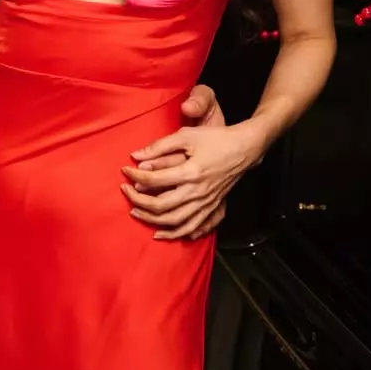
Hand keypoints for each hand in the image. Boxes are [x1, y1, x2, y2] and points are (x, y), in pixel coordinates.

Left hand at [122, 120, 263, 241]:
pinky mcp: (213, 207)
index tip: (125, 170)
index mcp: (190, 172)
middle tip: (125, 193)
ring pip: (175, 221)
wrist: (245, 148)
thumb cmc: (216, 139)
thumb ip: (160, 146)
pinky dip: (177, 233)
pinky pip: (193, 228)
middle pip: (161, 206)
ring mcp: (206, 202)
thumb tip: (136, 156)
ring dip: (152, 220)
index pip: (154, 180)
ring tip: (136, 213)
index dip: (135, 176)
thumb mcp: (186, 136)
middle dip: (138, 202)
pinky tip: (164, 232)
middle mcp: (198, 192)